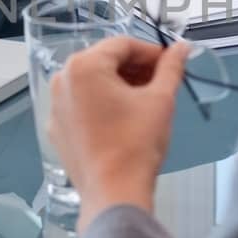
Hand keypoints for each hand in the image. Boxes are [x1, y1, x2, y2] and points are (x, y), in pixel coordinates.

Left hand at [48, 36, 189, 227]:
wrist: (114, 193)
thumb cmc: (137, 143)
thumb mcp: (161, 99)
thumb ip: (171, 67)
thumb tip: (182, 48)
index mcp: (84, 66)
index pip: (122, 44)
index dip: (151, 51)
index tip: (170, 63)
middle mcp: (62, 80)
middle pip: (104, 61)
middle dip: (134, 68)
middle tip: (161, 81)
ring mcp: (55, 106)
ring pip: (92, 83)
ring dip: (119, 85)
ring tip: (145, 100)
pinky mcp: (57, 129)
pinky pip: (81, 105)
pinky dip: (102, 105)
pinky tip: (123, 120)